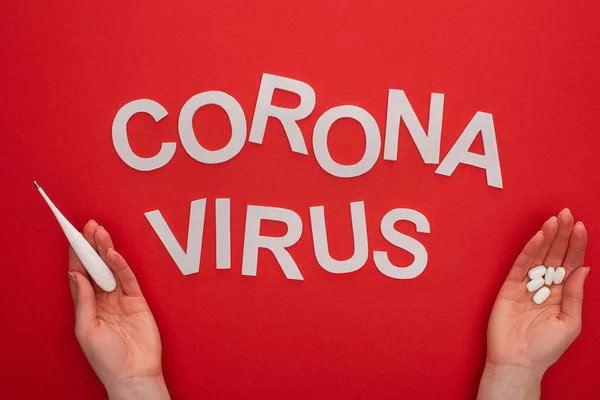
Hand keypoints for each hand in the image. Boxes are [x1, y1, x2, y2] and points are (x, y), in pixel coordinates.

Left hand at [68, 220, 169, 399]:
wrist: (133, 373)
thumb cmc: (107, 359)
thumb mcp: (86, 330)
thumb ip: (84, 301)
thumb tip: (76, 275)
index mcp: (88, 307)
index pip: (80, 275)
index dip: (76, 256)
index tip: (72, 238)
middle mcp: (103, 300)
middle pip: (96, 267)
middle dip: (91, 247)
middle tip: (88, 227)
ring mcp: (121, 299)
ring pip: (111, 269)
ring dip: (105, 250)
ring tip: (99, 232)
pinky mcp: (138, 300)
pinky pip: (128, 279)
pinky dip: (121, 265)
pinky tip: (113, 254)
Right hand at [477, 209, 589, 399]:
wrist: (517, 361)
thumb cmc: (544, 348)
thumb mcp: (570, 323)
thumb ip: (575, 295)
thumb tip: (584, 269)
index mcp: (561, 294)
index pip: (570, 264)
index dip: (576, 245)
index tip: (580, 226)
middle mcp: (544, 286)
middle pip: (555, 255)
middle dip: (562, 235)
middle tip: (567, 214)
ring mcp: (526, 285)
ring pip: (539, 256)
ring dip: (548, 237)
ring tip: (555, 220)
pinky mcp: (509, 287)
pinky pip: (521, 265)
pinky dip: (529, 250)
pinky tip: (539, 237)